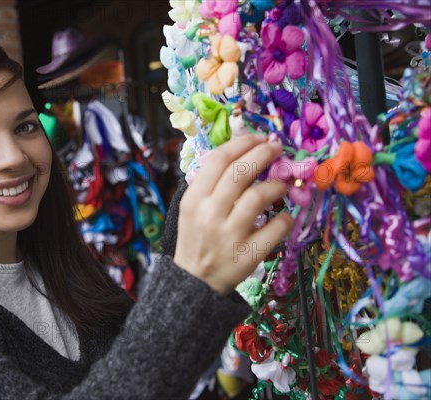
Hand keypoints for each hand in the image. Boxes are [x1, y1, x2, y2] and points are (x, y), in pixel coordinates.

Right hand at [173, 134, 292, 294]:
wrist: (194, 281)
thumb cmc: (196, 238)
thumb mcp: (192, 208)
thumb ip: (210, 184)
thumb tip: (243, 154)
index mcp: (194, 199)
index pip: (219, 159)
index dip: (243, 143)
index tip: (259, 138)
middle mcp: (210, 213)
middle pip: (241, 171)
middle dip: (264, 153)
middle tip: (277, 149)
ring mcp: (229, 235)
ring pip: (259, 196)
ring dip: (277, 184)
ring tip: (284, 184)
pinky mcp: (248, 254)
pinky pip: (275, 228)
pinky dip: (286, 218)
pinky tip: (285, 216)